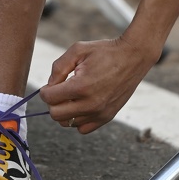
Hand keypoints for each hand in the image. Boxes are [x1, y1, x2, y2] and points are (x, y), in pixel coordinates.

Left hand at [39, 36, 159, 133]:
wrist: (133, 57)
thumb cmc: (104, 51)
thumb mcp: (77, 51)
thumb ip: (58, 68)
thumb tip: (50, 86)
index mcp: (81, 86)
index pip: (49, 99)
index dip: (45, 91)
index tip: (50, 85)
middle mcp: (91, 104)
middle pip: (55, 115)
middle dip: (53, 102)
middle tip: (60, 91)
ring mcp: (100, 113)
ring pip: (68, 123)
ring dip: (65, 111)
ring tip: (72, 96)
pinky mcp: (107, 117)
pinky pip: (83, 128)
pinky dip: (77, 119)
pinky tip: (81, 104)